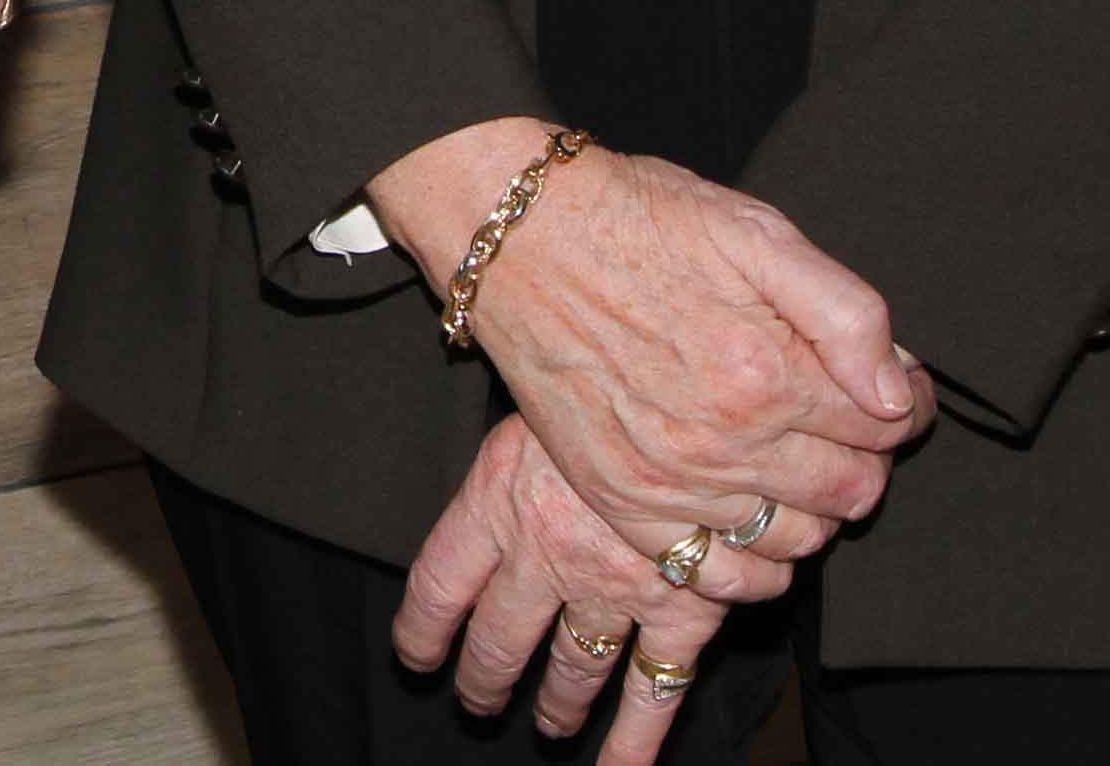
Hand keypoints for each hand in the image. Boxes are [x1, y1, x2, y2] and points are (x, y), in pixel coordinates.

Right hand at [366, 121, 928, 571]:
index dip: (904, 401)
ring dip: (816, 506)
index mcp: (768, 372)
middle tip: (838, 416)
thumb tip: (894, 393)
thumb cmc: (638, 219)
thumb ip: (846, 313)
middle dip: (865, 454)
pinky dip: (756, 567)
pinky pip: (717, 576)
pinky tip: (755, 521)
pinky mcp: (624, 504)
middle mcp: (725, 442)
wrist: (519, 236)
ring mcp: (671, 482)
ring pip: (798, 540)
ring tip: (792, 458)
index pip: (890, 426)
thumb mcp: (755, 231)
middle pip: (854, 490)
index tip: (886, 383)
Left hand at [392, 417, 746, 765]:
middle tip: (478, 701)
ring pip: (574, 665)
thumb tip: (489, 467)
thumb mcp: (533, 397)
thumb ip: (512, 450)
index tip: (415, 656)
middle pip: (499, 637)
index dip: (422, 628)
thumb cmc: (606, 380)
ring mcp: (612, 589)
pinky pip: (654, 690)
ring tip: (550, 724)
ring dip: (559, 702)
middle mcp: (544, 555)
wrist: (694, 394)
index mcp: (496, 500)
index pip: (439, 583)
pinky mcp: (680, 610)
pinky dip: (637, 739)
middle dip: (486, 677)